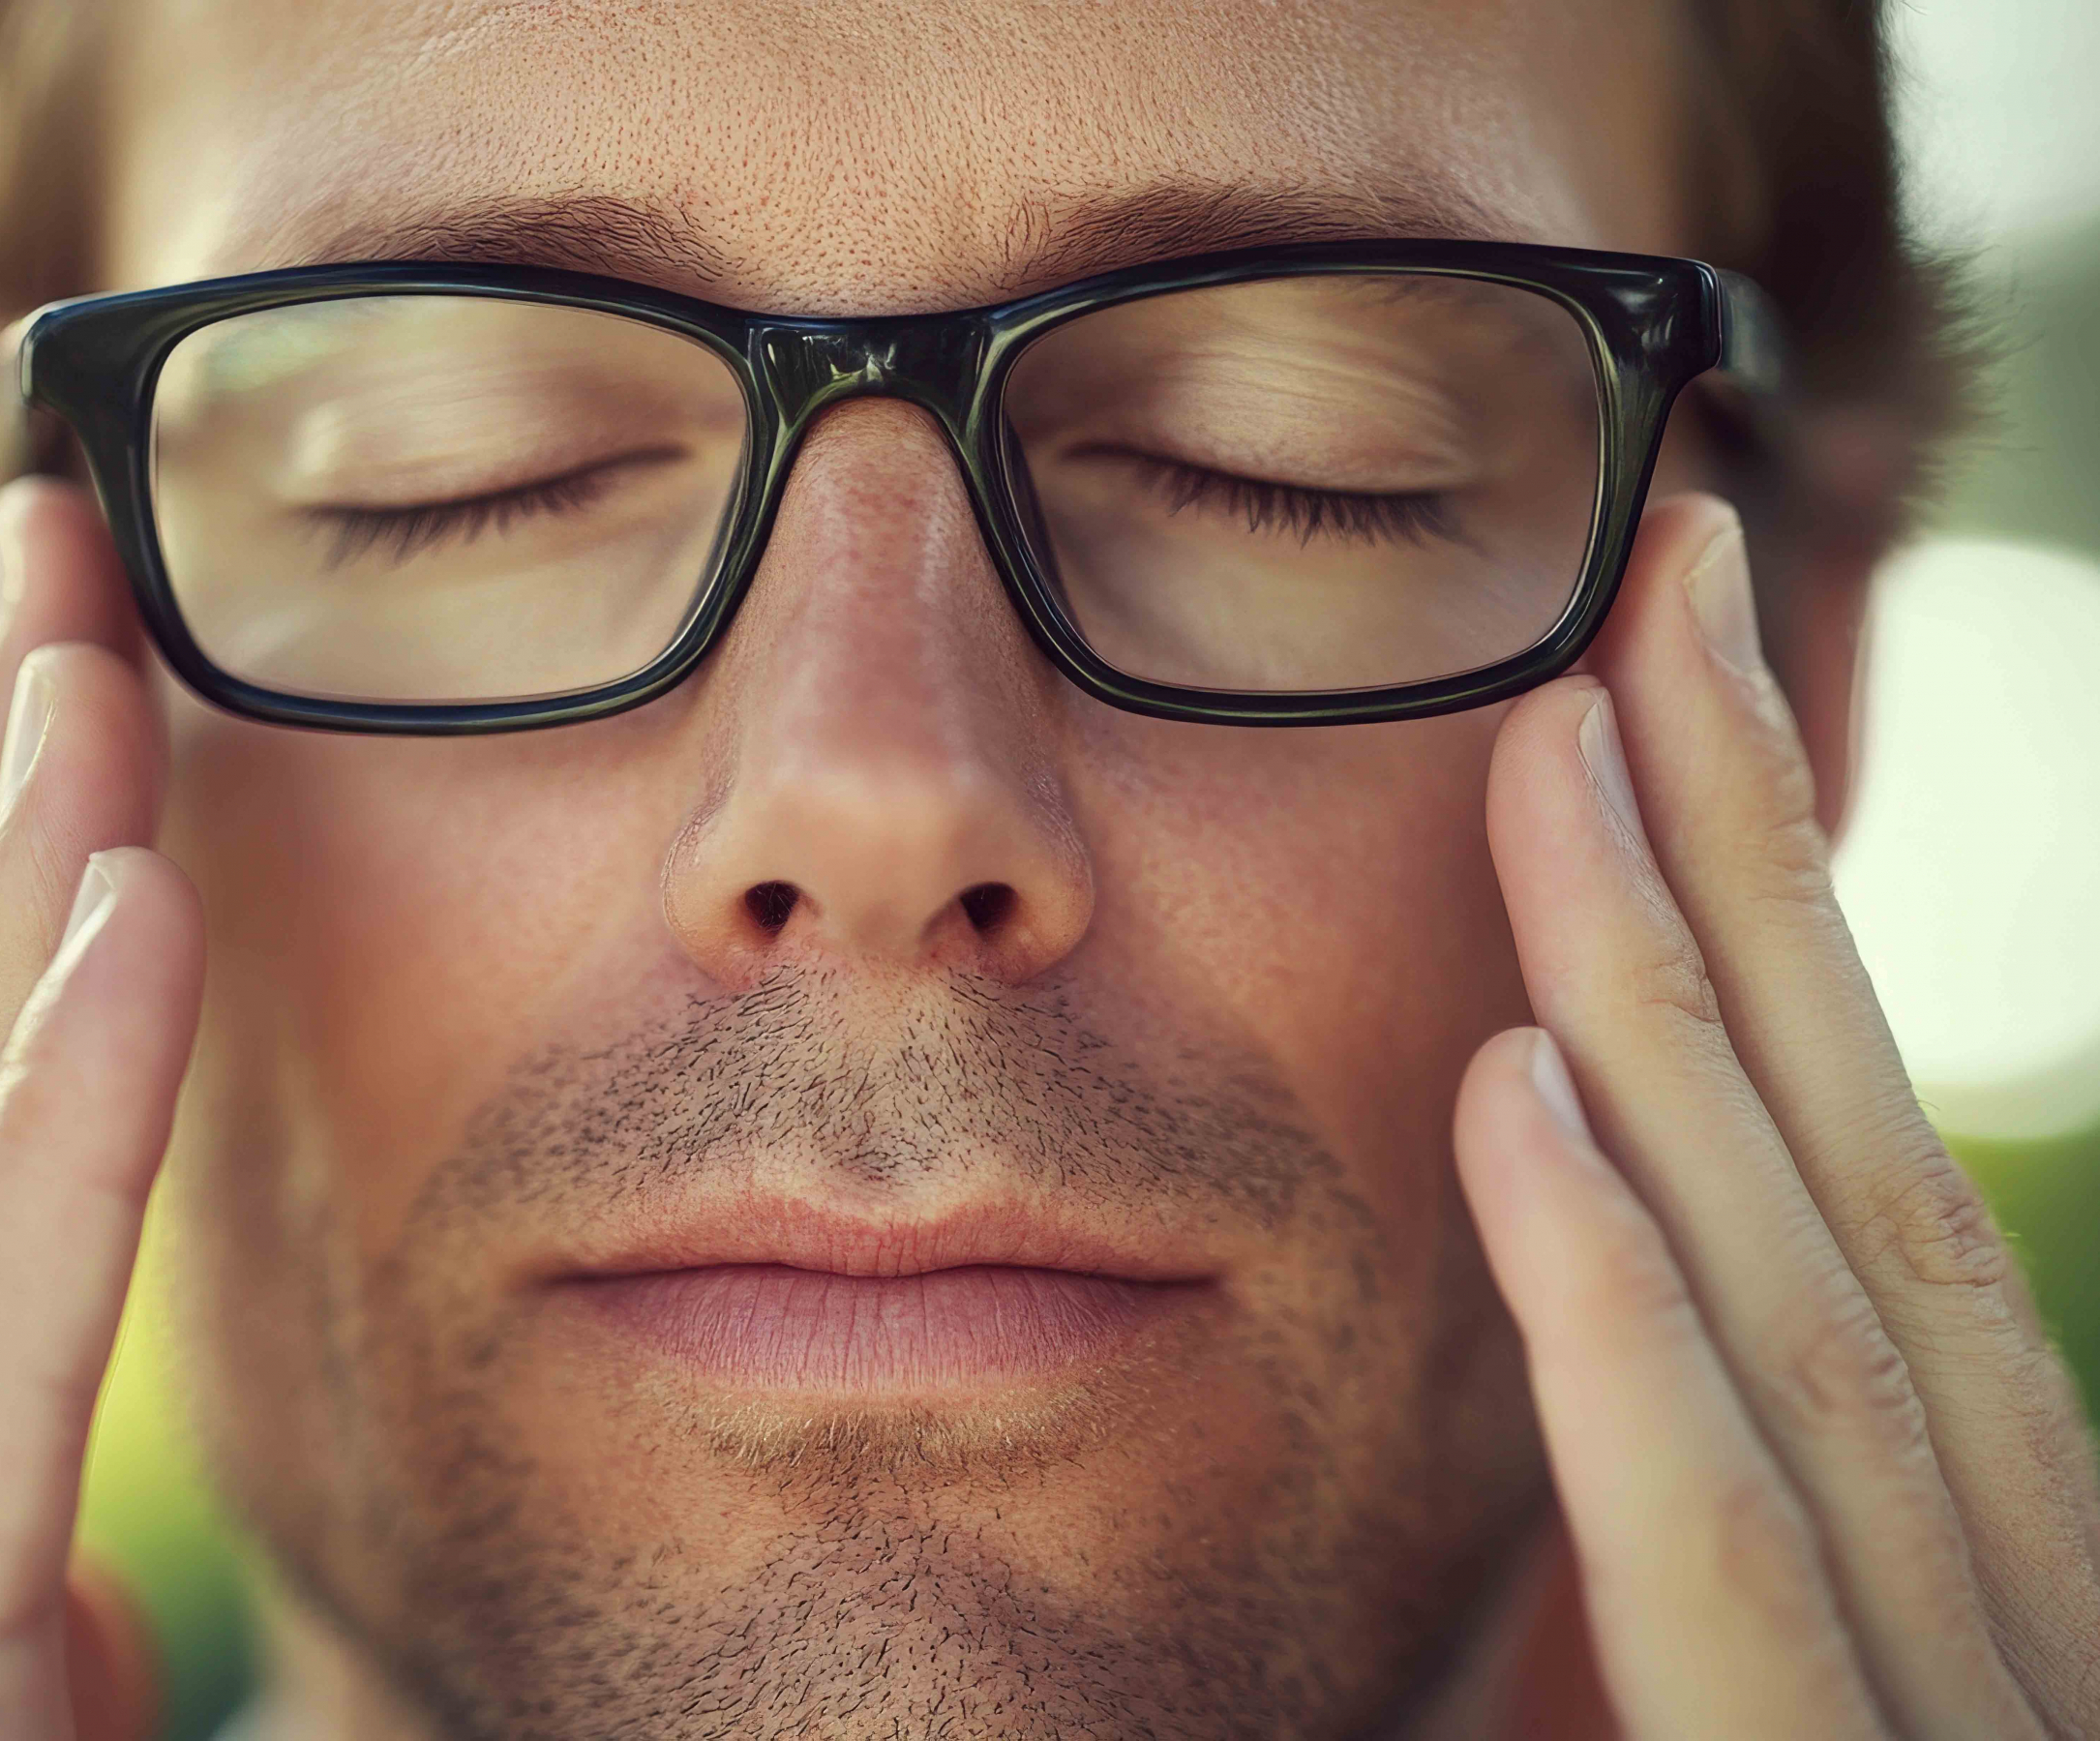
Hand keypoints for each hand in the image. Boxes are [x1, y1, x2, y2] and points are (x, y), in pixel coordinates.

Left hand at [1458, 494, 2099, 1736]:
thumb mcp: (1829, 1726)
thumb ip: (1755, 1556)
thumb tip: (1635, 1281)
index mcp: (2010, 1574)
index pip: (1874, 1198)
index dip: (1787, 934)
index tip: (1665, 704)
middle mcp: (2022, 1612)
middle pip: (1858, 1178)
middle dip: (1752, 876)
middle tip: (1649, 598)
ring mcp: (1969, 1717)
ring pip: (1804, 1306)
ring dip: (1674, 1007)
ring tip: (1556, 753)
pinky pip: (1730, 1559)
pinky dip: (1628, 1324)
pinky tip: (1513, 1097)